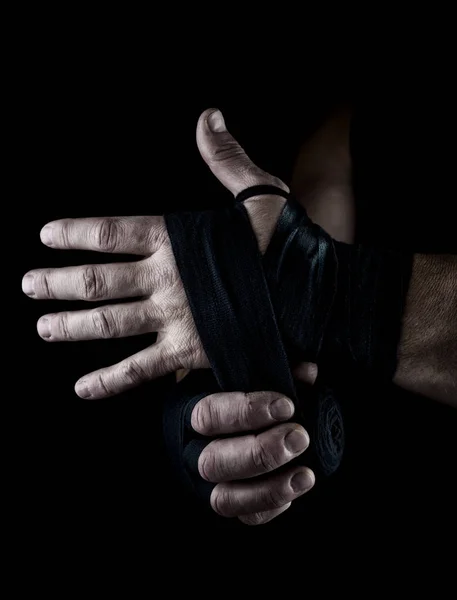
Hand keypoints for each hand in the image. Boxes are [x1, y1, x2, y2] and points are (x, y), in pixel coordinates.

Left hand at [22, 108, 289, 398]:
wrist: (318, 295)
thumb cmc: (289, 243)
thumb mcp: (259, 192)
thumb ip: (225, 159)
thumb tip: (208, 116)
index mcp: (178, 237)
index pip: (112, 232)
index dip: (76, 233)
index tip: (47, 236)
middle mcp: (167, 278)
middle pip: (98, 280)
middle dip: (58, 282)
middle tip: (29, 285)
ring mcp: (174, 317)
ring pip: (109, 324)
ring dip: (71, 326)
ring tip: (43, 327)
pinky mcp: (189, 352)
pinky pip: (140, 370)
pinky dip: (110, 380)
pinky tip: (83, 387)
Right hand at [192, 364, 316, 524]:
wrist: (246, 412)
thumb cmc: (246, 385)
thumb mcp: (251, 372)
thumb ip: (274, 370)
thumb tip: (308, 373)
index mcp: (190, 408)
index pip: (208, 415)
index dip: (246, 412)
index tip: (286, 405)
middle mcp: (192, 450)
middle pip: (213, 462)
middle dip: (260, 453)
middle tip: (299, 437)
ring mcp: (207, 482)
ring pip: (225, 498)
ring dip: (268, 488)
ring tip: (305, 474)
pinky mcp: (230, 501)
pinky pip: (248, 516)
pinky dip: (274, 504)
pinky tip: (299, 483)